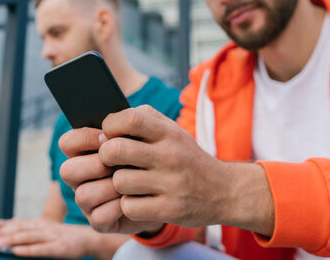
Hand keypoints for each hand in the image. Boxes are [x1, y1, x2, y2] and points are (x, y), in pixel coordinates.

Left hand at [0, 218, 125, 258]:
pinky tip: (17, 252)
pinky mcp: (59, 247)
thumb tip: (5, 231)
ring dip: (9, 240)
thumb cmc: (61, 237)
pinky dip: (28, 250)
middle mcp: (40, 226)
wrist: (87, 238)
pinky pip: (42, 248)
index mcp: (34, 223)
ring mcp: (50, 236)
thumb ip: (26, 231)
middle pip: (15, 229)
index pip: (9, 224)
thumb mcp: (42, 231)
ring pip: (26, 236)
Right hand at [59, 127, 163, 234]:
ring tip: (134, 182)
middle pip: (68, 170)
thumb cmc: (148, 157)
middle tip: (121, 162)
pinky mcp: (98, 222)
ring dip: (112, 187)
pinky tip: (136, 199)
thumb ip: (124, 125)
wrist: (169, 188)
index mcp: (83, 152)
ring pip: (83, 195)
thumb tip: (109, 128)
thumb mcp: (140, 137)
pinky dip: (120, 207)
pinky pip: (100, 216)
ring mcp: (86, 201)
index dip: (84, 138)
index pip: (68, 142)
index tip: (107, 137)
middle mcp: (79, 177)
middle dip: (97, 165)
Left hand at [61, 105, 274, 235]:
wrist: (225, 191)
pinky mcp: (171, 210)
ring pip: (119, 182)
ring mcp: (172, 184)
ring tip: (127, 183)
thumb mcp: (173, 131)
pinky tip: (138, 200)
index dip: (110, 125)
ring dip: (117, 184)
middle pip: (115, 150)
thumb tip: (106, 125)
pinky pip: (129, 207)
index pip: (130, 119)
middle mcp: (171, 156)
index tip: (109, 134)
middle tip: (110, 161)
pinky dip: (128, 205)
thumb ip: (143, 119)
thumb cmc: (187, 158)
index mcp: (169, 133)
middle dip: (105, 156)